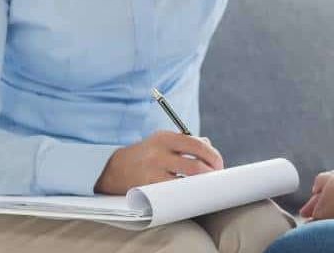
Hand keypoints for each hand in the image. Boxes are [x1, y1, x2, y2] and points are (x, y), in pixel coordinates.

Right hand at [94, 131, 223, 194]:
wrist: (114, 169)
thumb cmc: (147, 155)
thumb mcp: (162, 142)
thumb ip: (186, 142)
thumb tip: (209, 145)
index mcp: (164, 138)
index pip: (197, 145)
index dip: (213, 156)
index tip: (219, 165)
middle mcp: (158, 153)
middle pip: (195, 166)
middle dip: (210, 175)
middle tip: (216, 180)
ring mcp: (152, 172)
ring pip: (186, 182)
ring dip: (200, 187)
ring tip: (205, 188)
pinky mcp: (148, 188)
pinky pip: (173, 193)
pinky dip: (185, 194)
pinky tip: (189, 194)